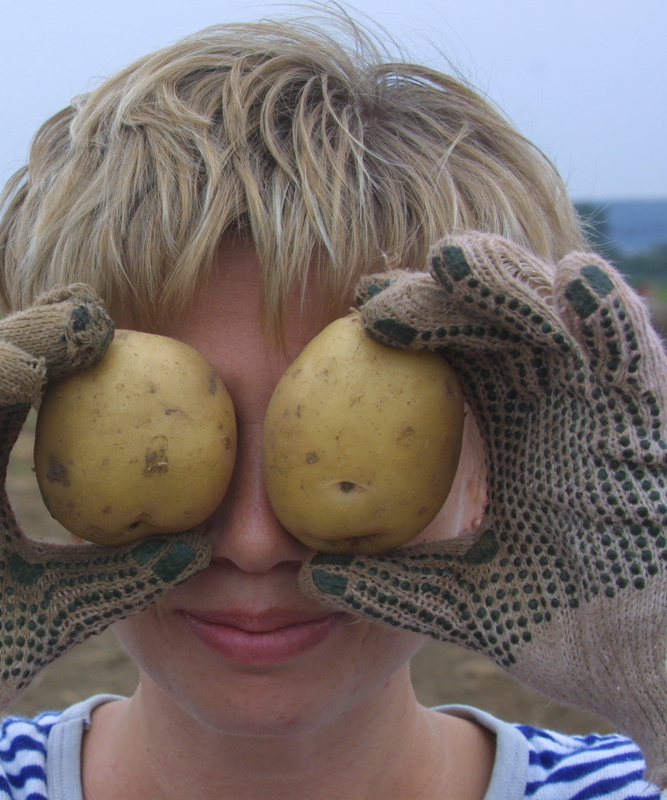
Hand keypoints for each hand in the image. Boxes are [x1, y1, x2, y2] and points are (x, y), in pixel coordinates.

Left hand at [300, 233, 666, 784]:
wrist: (644, 672)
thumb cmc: (564, 630)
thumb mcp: (463, 602)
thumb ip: (392, 584)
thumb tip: (308, 576)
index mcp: (513, 430)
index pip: (458, 355)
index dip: (413, 323)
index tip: (356, 310)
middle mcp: (561, 408)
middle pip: (501, 322)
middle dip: (447, 292)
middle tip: (384, 285)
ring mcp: (611, 413)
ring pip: (563, 320)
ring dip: (513, 283)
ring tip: (454, 259)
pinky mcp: (659, 429)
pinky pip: (638, 360)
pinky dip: (610, 317)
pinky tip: (574, 280)